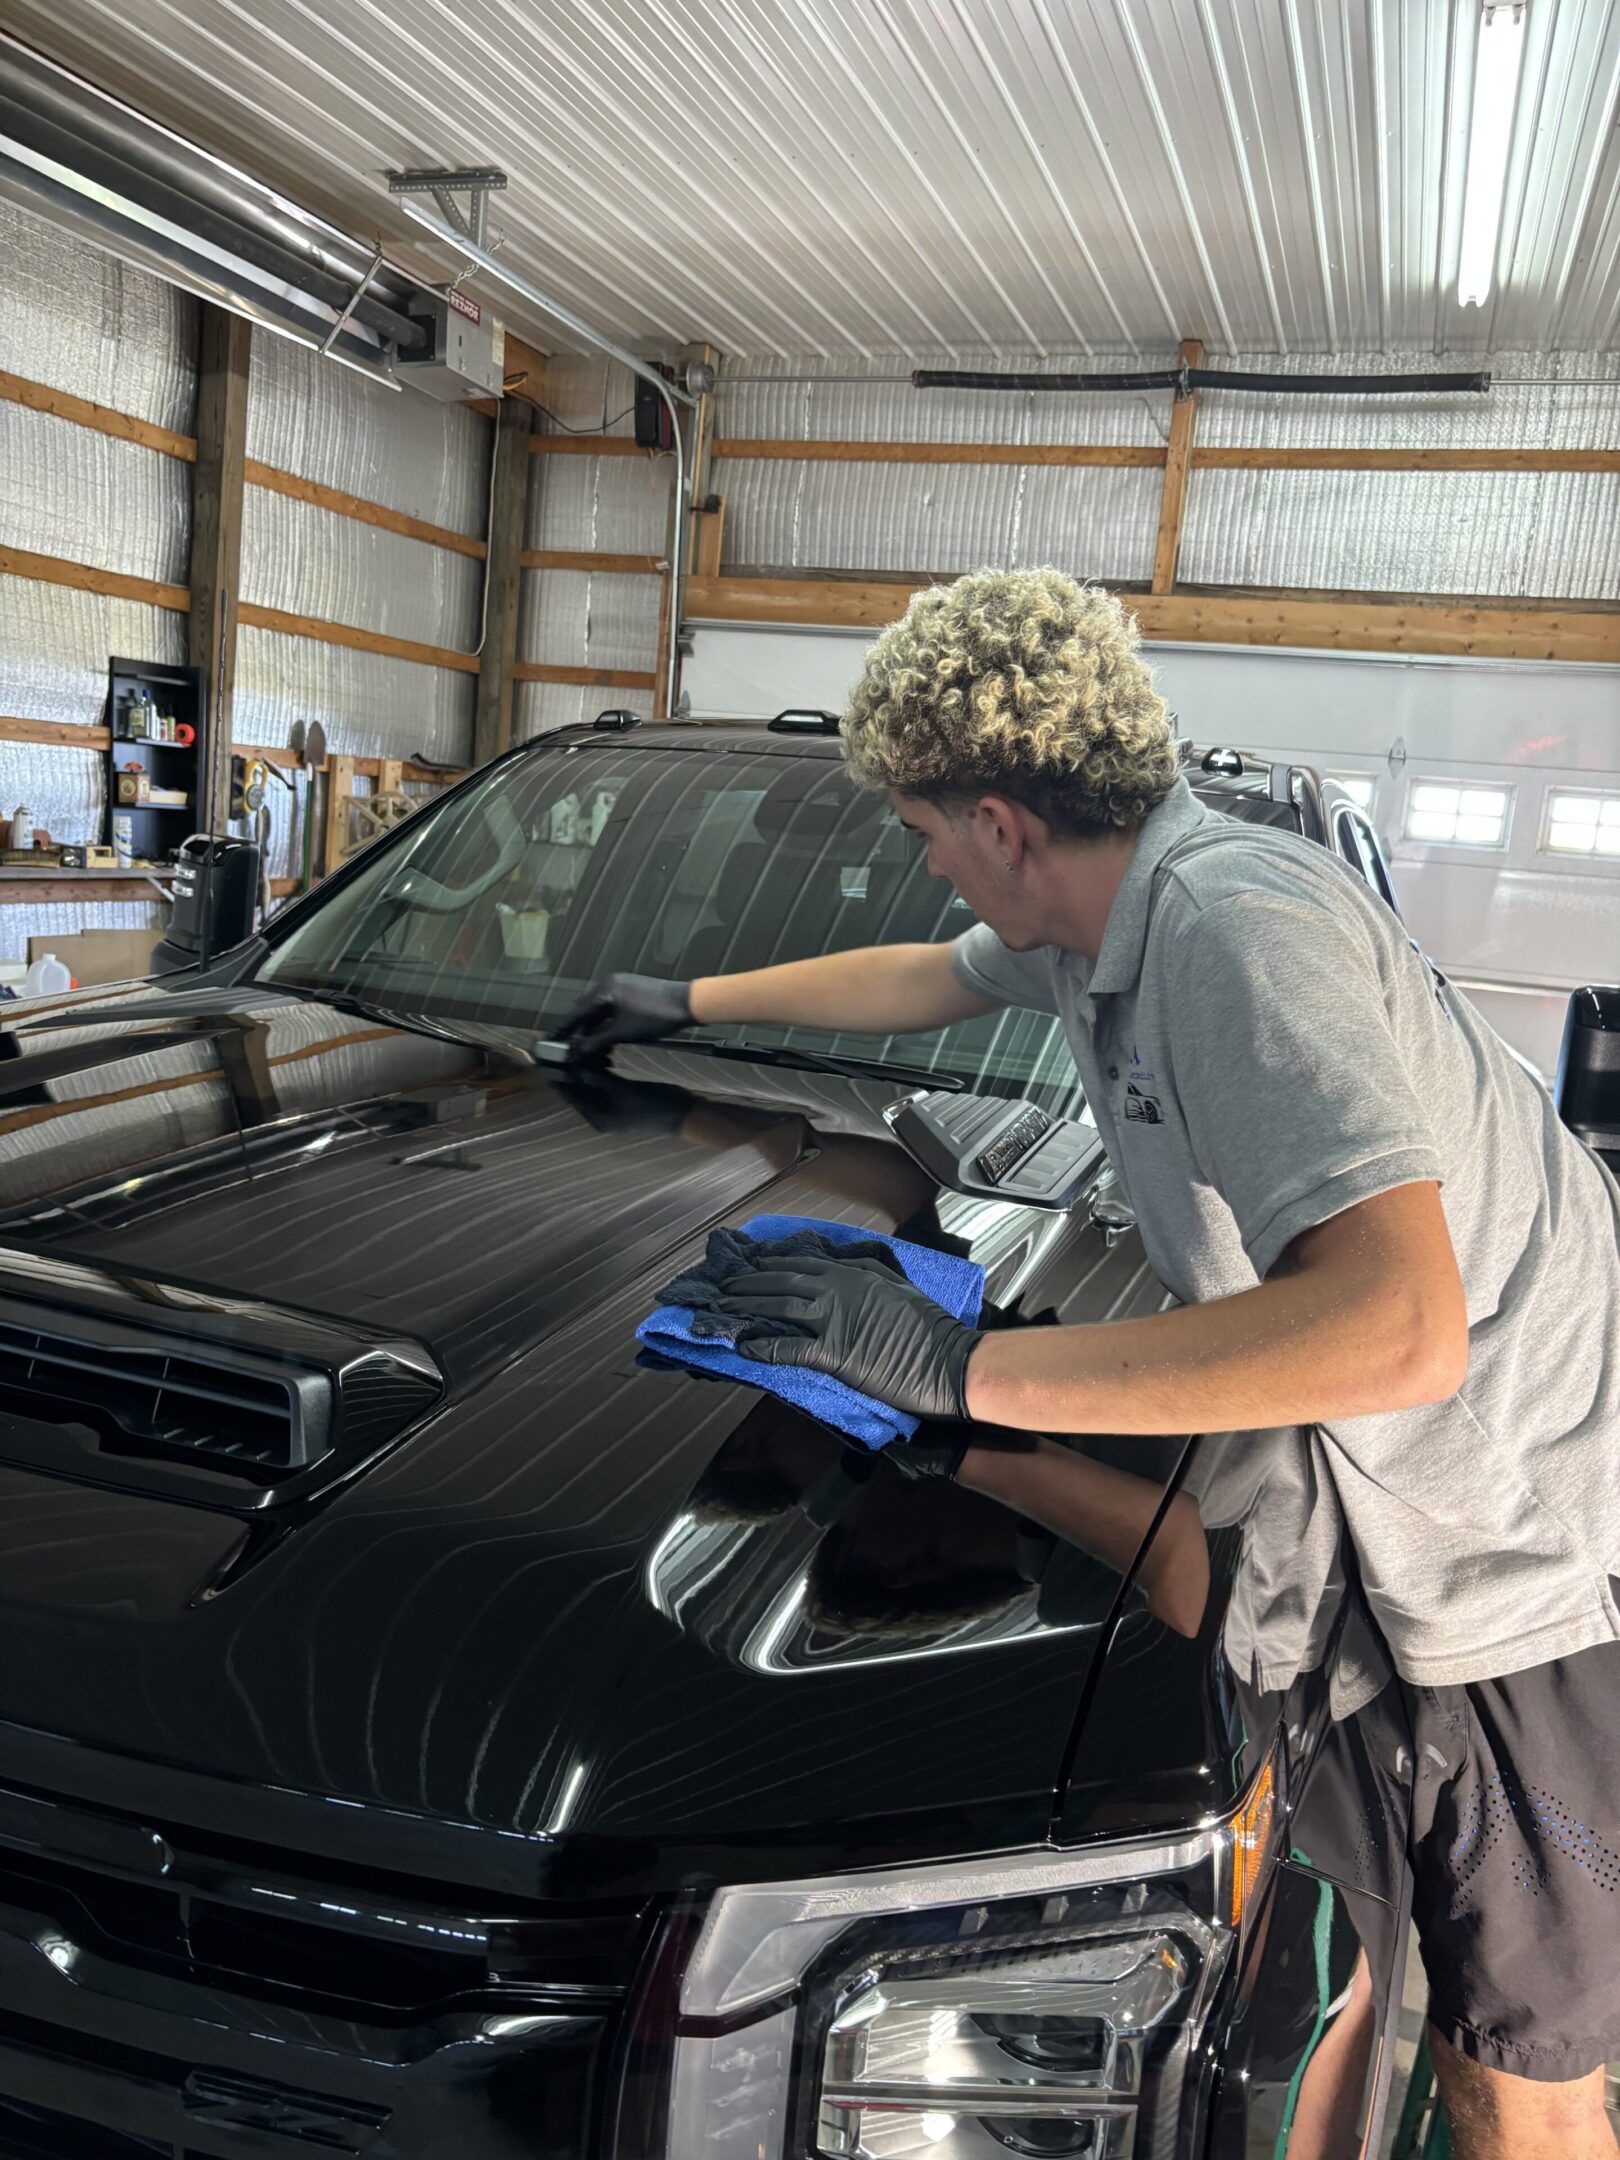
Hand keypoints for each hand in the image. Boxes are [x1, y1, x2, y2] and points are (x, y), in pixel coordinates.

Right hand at [551, 972, 691, 1060]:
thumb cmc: (656, 1015)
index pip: (578, 1012)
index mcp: (605, 991)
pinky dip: (609, 1023)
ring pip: (601, 1010)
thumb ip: (598, 1040)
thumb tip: (578, 1051)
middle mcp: (610, 984)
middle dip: (581, 1030)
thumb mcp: (624, 1032)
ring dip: (596, 1028)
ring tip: (594, 1048)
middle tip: (574, 1047)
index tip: (554, 1039)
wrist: (688, 1003)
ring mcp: (622, 986)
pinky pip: (613, 1008)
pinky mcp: (633, 991)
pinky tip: (610, 1039)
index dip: (566, 1028)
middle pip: (587, 1010)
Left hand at [717, 1252, 981, 1423]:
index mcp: (855, 1274)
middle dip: (749, 1283)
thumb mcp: (898, 1287)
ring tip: (724, 1308)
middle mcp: (839, 1291)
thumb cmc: (930, 1328)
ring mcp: (835, 1320)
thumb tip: (845, 1266)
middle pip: (782, 1282)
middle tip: (724, 1286)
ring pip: (780, 1308)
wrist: (948, 1361)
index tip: (752, 1264)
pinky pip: (791, 1348)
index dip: (772, 1263)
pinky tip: (744, 1346)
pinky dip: (764, 1346)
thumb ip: (868, 1274)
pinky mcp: (835, 1354)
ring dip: (747, 1308)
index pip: (802, 1263)